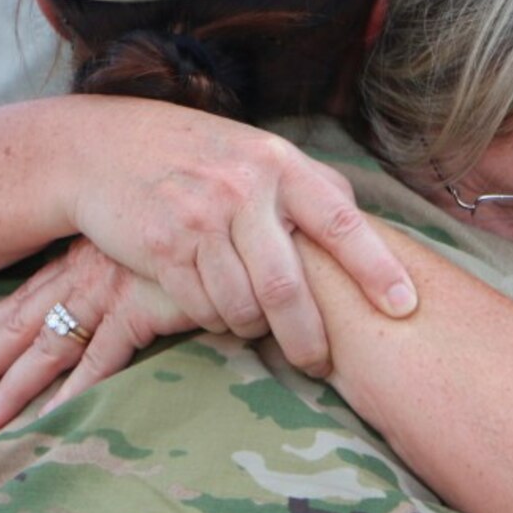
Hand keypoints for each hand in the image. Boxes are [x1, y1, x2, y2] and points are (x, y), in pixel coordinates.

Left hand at [0, 238, 193, 428]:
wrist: (241, 215)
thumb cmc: (210, 224)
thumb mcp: (159, 237)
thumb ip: (140, 260)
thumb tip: (128, 284)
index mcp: (89, 251)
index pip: (30, 293)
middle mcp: (89, 270)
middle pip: (23, 321)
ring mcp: (110, 288)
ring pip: (48, 345)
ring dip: (15, 385)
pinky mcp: (138, 308)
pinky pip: (98, 360)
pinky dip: (74, 391)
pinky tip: (51, 417)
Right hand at [67, 115, 417, 377]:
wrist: (107, 147)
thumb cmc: (202, 157)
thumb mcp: (260, 155)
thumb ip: (312, 188)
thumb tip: (371, 229)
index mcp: (281, 164)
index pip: (341, 221)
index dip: (377, 268)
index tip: (405, 306)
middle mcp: (244, 188)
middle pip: (287, 287)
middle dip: (309, 338)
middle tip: (320, 365)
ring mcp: (200, 217)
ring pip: (243, 306)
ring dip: (252, 328)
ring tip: (254, 322)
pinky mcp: (161, 246)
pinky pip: (201, 308)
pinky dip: (214, 319)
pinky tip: (213, 304)